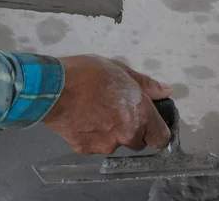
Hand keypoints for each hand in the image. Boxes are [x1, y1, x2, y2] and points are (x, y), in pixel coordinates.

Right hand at [44, 55, 172, 154]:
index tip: (147, 123)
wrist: (52, 87)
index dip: (155, 131)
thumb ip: (146, 84)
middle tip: (114, 110)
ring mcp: (105, 144)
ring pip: (114, 143)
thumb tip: (166, 91)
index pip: (160, 138)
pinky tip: (80, 118)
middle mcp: (126, 134)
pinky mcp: (85, 149)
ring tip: (93, 111)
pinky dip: (90, 135)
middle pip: (137, 142)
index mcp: (140, 115)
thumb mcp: (119, 70)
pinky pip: (94, 144)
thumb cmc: (88, 73)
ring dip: (109, 132)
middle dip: (130, 129)